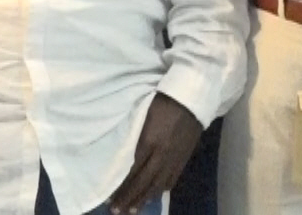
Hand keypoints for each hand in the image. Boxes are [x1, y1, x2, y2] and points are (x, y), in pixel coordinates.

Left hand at [108, 93, 202, 213]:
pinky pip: (173, 178)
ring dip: (144, 198)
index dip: (121, 186)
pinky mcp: (185, 157)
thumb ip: (134, 138)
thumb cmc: (163, 102)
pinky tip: (155, 195)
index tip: (109, 198)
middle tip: (116, 211)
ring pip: (158, 184)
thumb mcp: (143, 117)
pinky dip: (162, 189)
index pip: (132, 171)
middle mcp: (162, 154)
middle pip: (144, 182)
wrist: (193, 97)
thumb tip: (123, 157)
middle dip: (129, 198)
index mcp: (149, 142)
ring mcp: (175, 157)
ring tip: (133, 210)